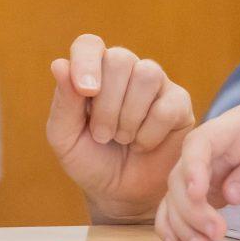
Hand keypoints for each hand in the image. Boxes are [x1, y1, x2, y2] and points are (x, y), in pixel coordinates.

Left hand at [47, 35, 194, 220]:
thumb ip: (63, 103)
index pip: (89, 45)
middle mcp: (125, 71)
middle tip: (102, 135)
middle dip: (107, 104)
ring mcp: (155, 84)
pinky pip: (167, 106)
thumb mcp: (65, 138)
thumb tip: (60, 64)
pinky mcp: (179, 104)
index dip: (86, 62)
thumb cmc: (90, 161)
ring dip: (129, 117)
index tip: (86, 92)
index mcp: (93, 72)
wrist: (121, 195)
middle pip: (120, 58)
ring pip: (147, 74)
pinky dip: (149, 133)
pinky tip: (143, 144)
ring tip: (123, 139)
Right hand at [157, 88, 239, 240]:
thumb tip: (231, 195)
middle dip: (192, 210)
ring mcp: (207, 168)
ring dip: (183, 223)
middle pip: (182, 176)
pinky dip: (177, 223)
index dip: (192, 169)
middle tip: (216, 234)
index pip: (199, 144)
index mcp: (229, 128)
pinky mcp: (211, 186)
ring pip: (178, 195)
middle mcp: (210, 149)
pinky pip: (185, 204)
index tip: (198, 195)